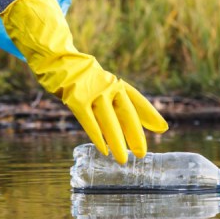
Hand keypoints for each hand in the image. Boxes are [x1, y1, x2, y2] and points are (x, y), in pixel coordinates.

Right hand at [0, 0, 167, 162]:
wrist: (57, 59)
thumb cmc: (83, 78)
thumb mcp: (104, 85)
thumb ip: (122, 102)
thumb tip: (146, 120)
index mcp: (115, 83)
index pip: (136, 100)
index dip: (150, 114)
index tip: (162, 128)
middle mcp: (107, 86)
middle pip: (126, 113)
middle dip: (135, 134)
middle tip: (142, 153)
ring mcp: (92, 91)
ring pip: (108, 120)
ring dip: (117, 141)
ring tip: (123, 159)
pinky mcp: (75, 98)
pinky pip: (88, 120)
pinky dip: (97, 135)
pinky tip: (104, 149)